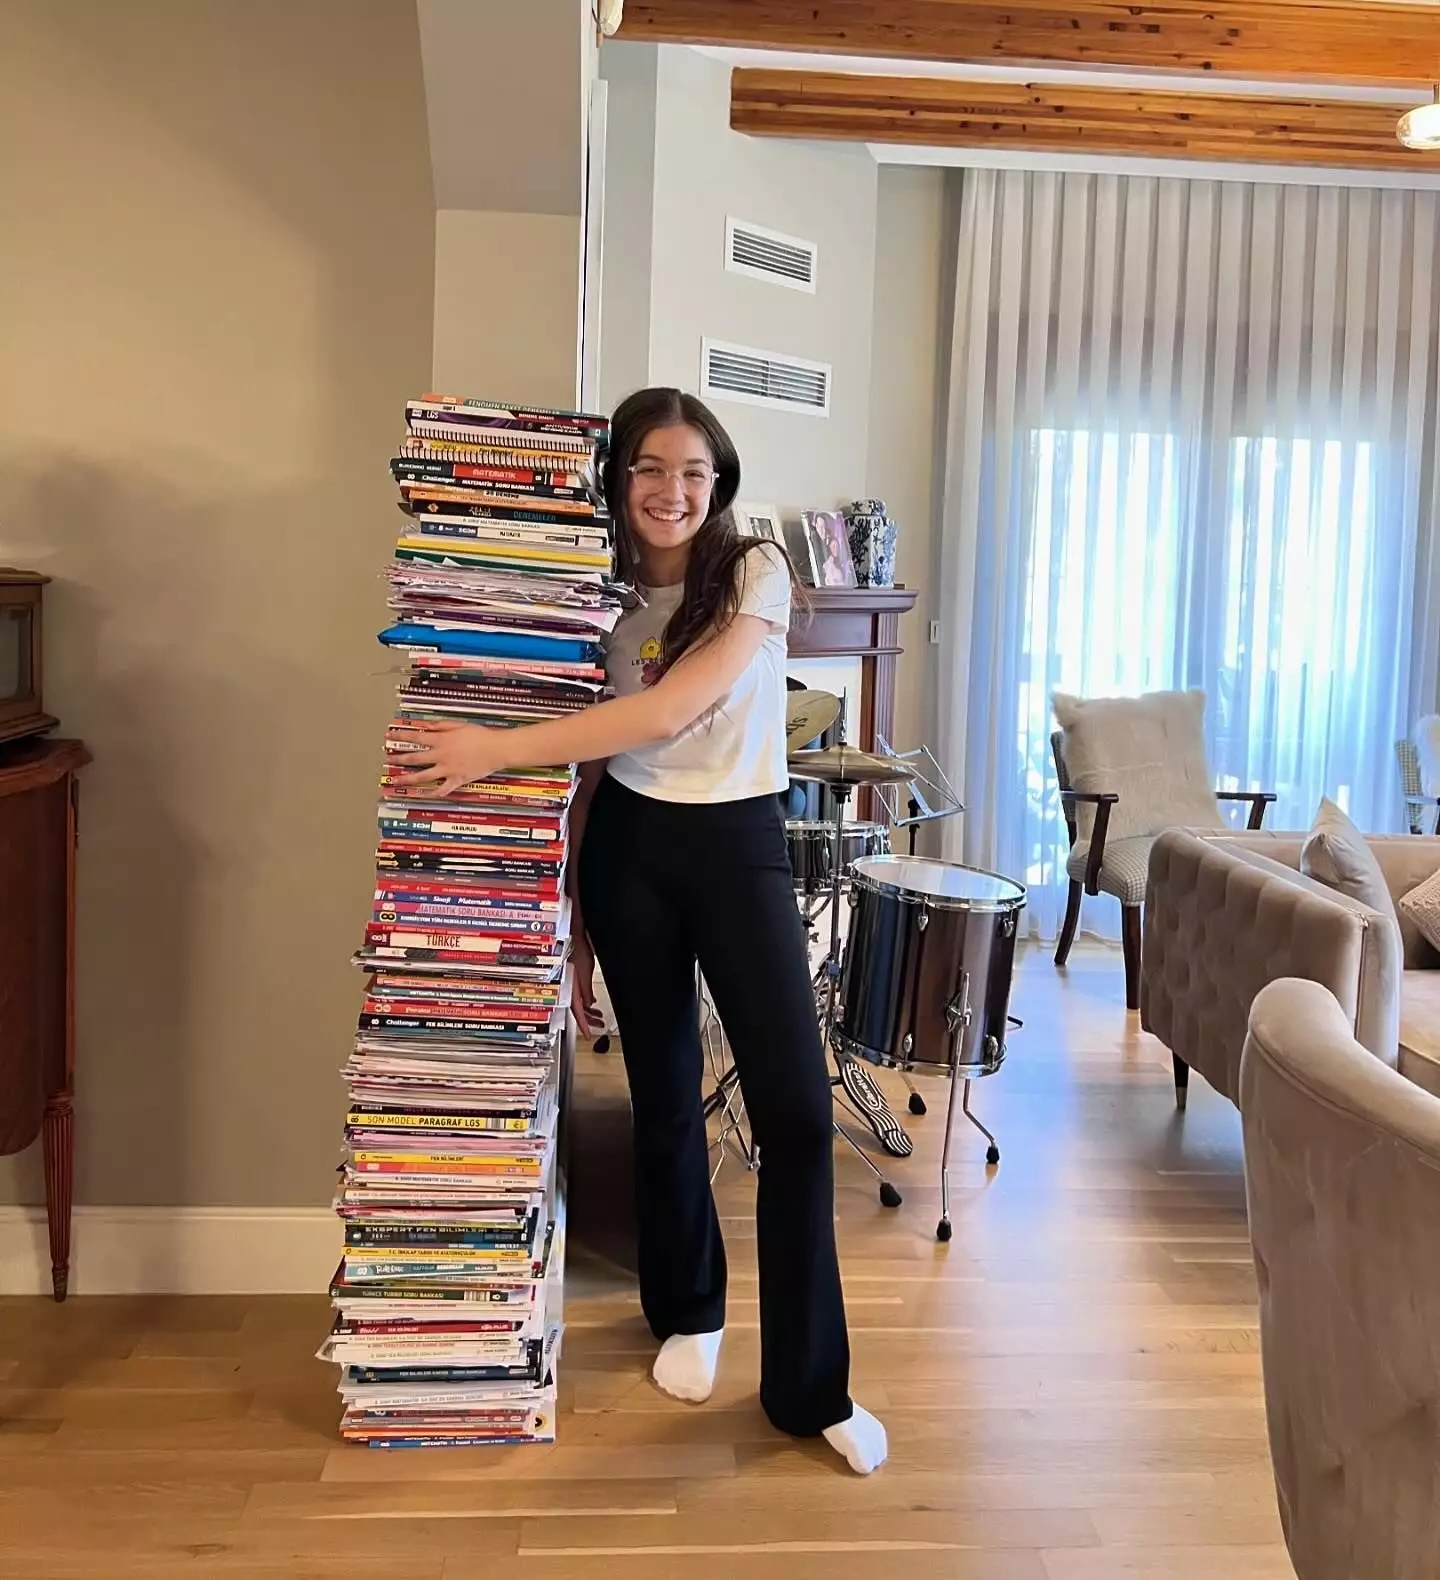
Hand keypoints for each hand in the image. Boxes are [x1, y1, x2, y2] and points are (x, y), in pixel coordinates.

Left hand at [386, 720, 505, 796]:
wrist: (497, 749)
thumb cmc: (481, 735)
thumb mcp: (459, 725)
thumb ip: (440, 726)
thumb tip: (425, 726)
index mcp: (441, 740)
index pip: (415, 737)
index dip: (400, 736)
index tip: (389, 736)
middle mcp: (441, 755)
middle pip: (415, 757)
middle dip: (399, 758)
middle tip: (388, 759)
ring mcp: (448, 769)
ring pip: (423, 775)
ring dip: (408, 778)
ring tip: (397, 780)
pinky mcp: (457, 780)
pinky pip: (442, 789)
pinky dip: (433, 793)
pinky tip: (424, 795)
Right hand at [570, 931, 601, 1037]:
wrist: (570, 935)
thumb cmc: (576, 948)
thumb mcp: (585, 970)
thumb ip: (586, 989)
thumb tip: (589, 1004)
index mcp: (569, 988)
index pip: (577, 1012)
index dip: (583, 1025)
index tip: (588, 1035)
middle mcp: (567, 988)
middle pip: (578, 1011)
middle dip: (590, 1020)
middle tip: (600, 1025)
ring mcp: (568, 985)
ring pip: (579, 1004)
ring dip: (589, 1011)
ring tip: (600, 1016)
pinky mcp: (571, 980)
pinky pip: (578, 996)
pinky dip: (586, 1002)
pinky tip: (592, 1003)